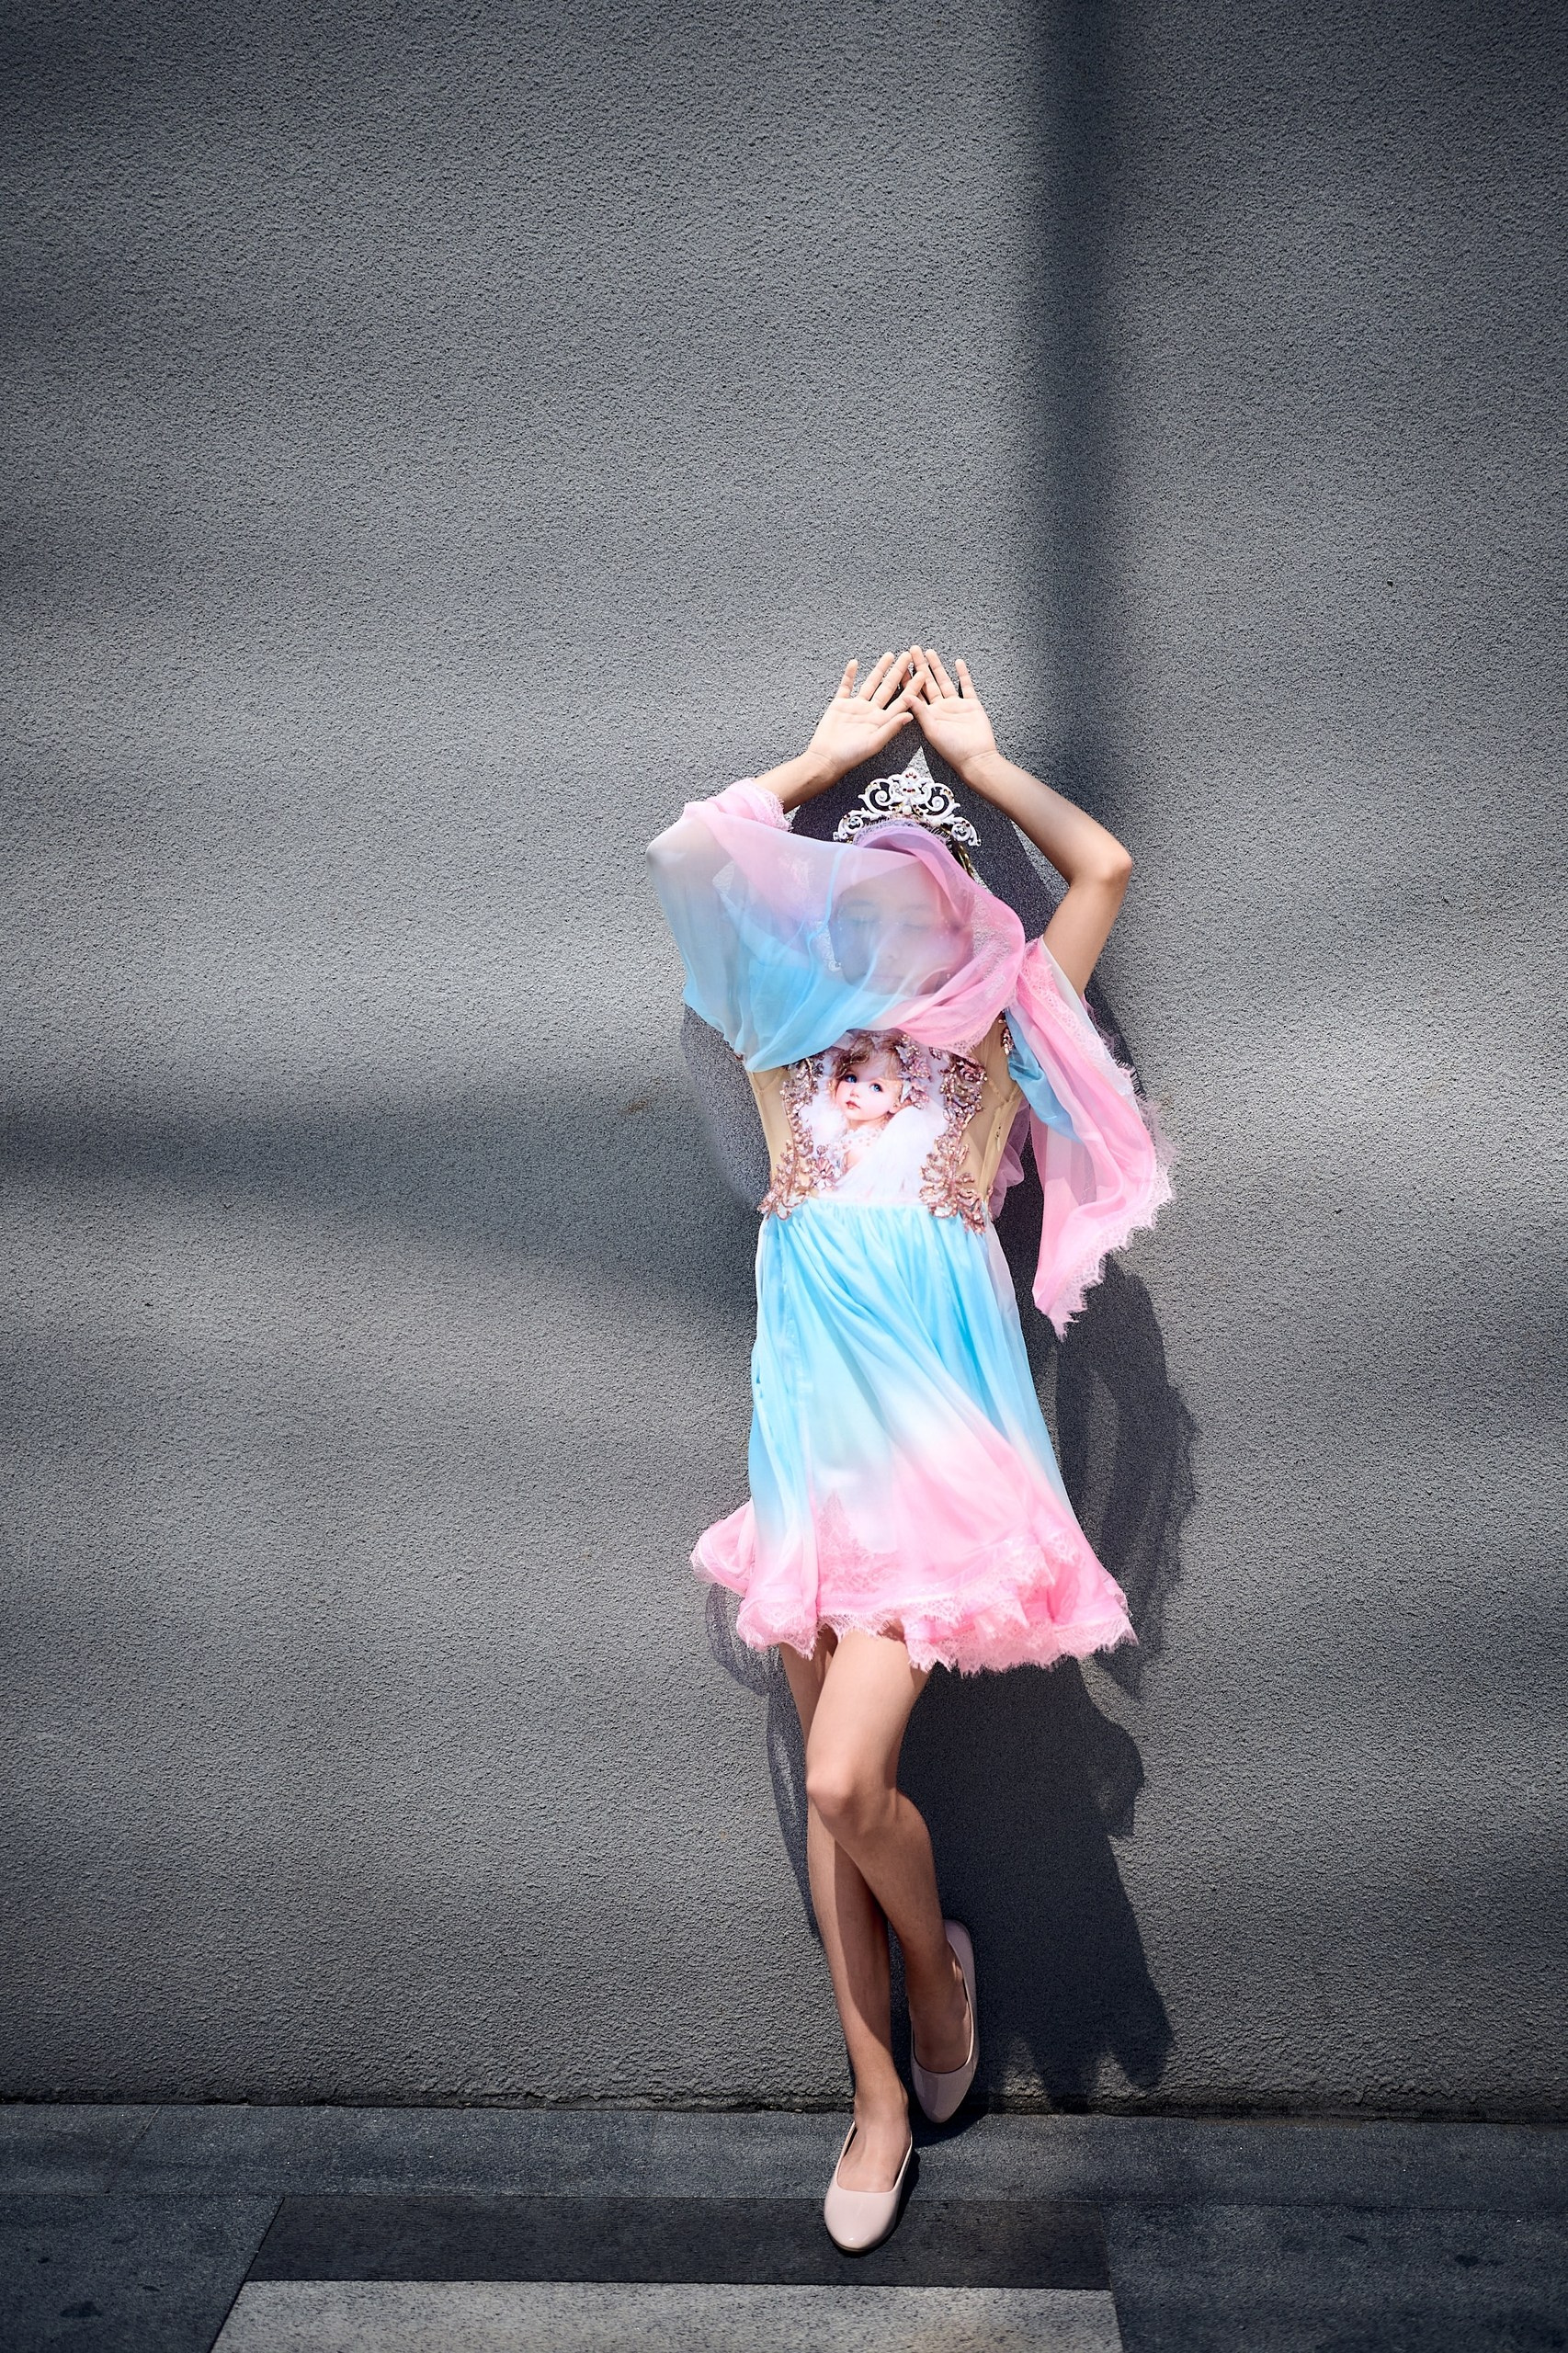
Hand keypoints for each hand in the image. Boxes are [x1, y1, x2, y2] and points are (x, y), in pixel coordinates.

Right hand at [799, 651, 920, 785]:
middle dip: (899, 671)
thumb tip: (911, 716)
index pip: (902, 701)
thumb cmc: (851, 755)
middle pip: (888, 687)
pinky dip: (849, 675)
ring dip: (879, 669)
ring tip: (889, 655)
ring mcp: (856, 707)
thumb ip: (892, 727)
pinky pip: (846, 686)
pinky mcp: (840, 704)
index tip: (922, 673)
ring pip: (870, 683)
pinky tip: (854, 663)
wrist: (827, 758)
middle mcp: (872, 712)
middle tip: (908, 656)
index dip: (913, 687)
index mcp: (882, 721)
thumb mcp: (875, 743)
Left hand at [905, 648, 998, 778]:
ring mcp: (955, 706)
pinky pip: (966, 687)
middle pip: (928, 683)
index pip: (915, 693)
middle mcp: (940, 709)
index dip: (908, 678)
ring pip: (944, 682)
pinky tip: (958, 662)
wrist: (977, 757)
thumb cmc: (952, 750)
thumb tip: (906, 696)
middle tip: (913, 650)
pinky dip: (962, 675)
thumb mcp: (932, 730)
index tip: (900, 664)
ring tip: (930, 652)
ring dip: (937, 667)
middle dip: (920, 666)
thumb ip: (921, 712)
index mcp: (928, 715)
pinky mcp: (971, 705)